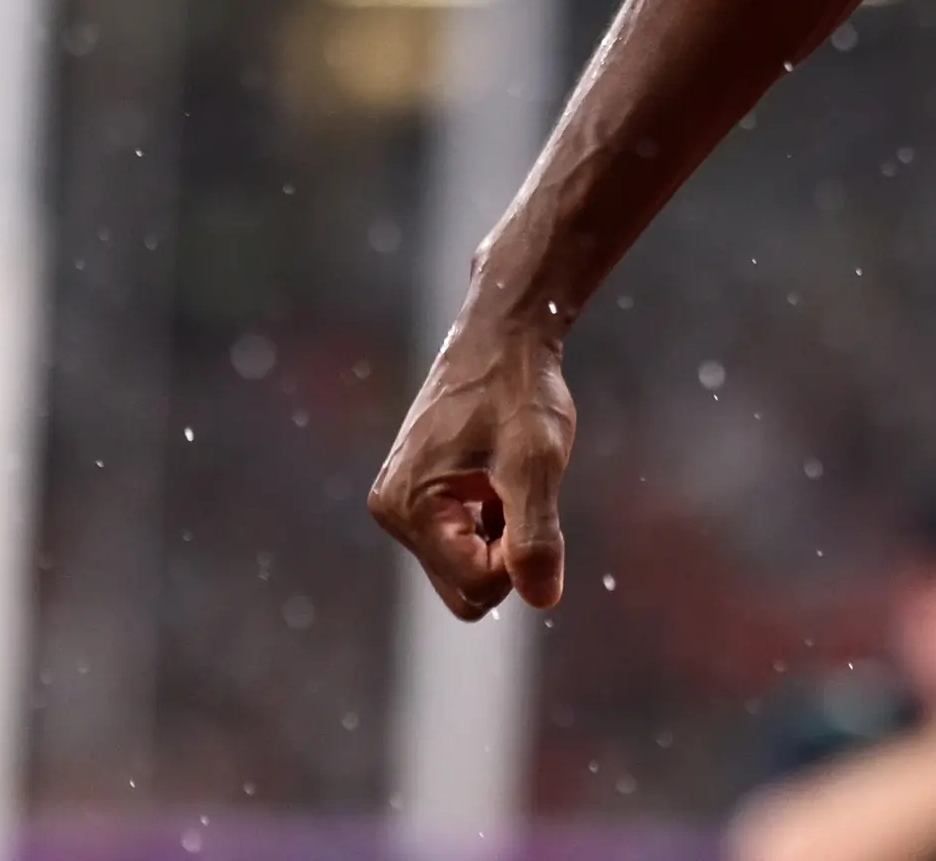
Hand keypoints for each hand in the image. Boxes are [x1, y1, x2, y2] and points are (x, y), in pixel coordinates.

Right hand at [367, 321, 577, 617]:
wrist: (504, 334)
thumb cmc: (519, 389)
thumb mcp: (536, 461)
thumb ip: (535, 535)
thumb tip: (542, 599)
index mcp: (409, 508)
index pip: (475, 586)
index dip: (519, 558)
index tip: (531, 499)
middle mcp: (393, 512)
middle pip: (464, 587)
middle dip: (505, 552)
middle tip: (521, 491)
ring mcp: (401, 505)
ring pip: (465, 567)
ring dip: (501, 534)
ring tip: (508, 477)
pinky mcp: (418, 496)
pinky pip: (462, 541)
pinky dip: (492, 520)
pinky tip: (499, 475)